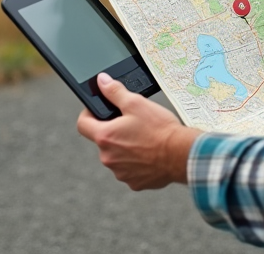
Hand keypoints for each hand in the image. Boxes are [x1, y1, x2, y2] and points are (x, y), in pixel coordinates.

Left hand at [76, 73, 198, 190]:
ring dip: (126, 148)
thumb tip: (101, 82)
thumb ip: (114, 92)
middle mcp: (108, 158)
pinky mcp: (134, 182)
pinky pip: (130, 169)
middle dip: (114, 131)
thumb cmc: (160, 129)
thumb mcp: (136, 103)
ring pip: (117, 155)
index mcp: (105, 137)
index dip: (89, 114)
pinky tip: (150, 154)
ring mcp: (120, 172)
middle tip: (132, 123)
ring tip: (145, 139)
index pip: (82, 124)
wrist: (181, 154)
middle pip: (103, 140)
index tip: (99, 111)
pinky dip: (137, 162)